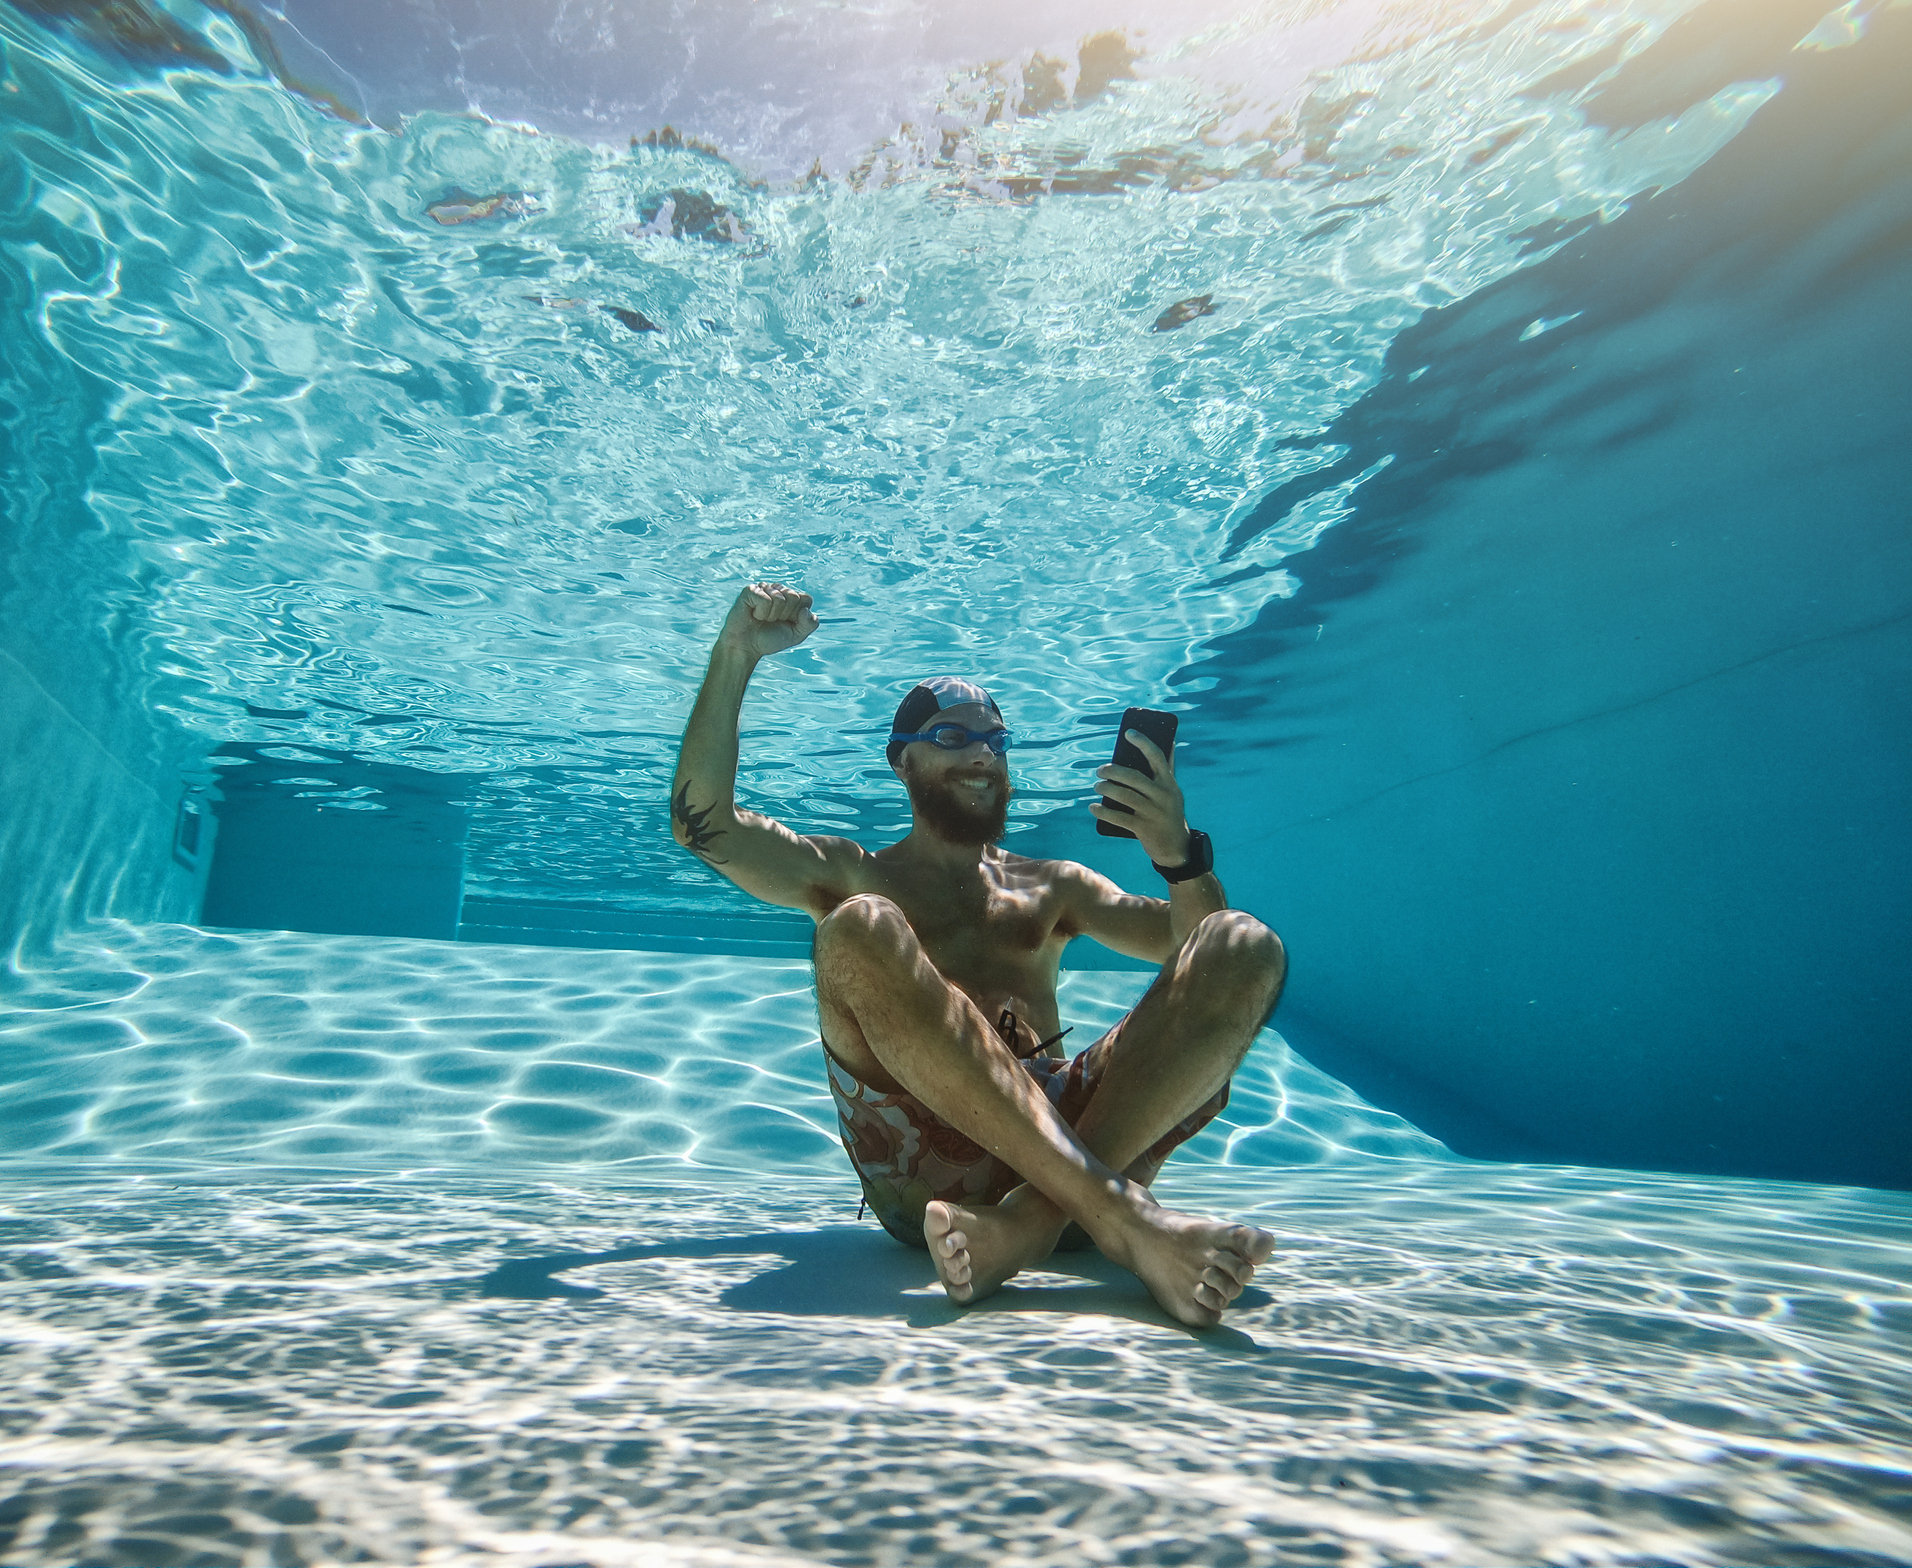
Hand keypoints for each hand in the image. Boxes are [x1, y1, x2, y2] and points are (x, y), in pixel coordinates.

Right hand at [718, 582, 817, 661]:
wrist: (747, 647)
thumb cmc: (770, 639)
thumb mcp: (796, 635)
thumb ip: (810, 624)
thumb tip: (806, 610)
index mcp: (792, 598)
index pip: (806, 599)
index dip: (798, 615)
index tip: (787, 622)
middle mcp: (779, 590)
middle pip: (794, 596)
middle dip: (785, 614)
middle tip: (772, 621)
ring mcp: (764, 588)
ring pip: (779, 598)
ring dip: (771, 615)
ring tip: (762, 619)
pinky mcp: (750, 590)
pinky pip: (765, 599)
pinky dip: (760, 613)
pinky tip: (753, 615)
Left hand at [1090, 729, 1190, 868]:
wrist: (1176, 847)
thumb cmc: (1169, 812)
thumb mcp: (1173, 790)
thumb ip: (1168, 768)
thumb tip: (1169, 740)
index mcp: (1169, 783)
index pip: (1157, 757)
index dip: (1143, 743)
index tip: (1128, 733)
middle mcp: (1162, 795)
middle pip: (1133, 777)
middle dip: (1113, 771)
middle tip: (1100, 770)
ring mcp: (1153, 812)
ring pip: (1124, 796)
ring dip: (1106, 789)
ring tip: (1097, 786)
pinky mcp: (1143, 828)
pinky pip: (1118, 817)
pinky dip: (1103, 812)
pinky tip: (1093, 807)